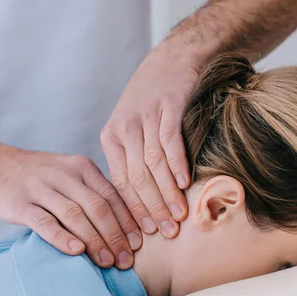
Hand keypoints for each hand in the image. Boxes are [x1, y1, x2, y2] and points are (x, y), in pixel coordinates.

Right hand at [0, 147, 140, 268]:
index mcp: (82, 167)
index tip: (141, 243)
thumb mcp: (72, 175)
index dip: (128, 220)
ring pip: (74, 215)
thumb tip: (129, 226)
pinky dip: (62, 238)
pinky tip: (76, 252)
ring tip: (108, 262)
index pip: (112, 195)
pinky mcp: (20, 204)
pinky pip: (44, 222)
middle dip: (115, 235)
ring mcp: (40, 188)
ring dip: (94, 241)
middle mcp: (64, 174)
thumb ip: (95, 194)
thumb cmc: (44, 179)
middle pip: (97, 207)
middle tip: (127, 260)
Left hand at [101, 46, 199, 237]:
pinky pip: (170, 141)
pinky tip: (185, 184)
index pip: (120, 183)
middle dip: (151, 208)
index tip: (145, 233)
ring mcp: (146, 117)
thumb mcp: (130, 128)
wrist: (170, 62)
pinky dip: (177, 164)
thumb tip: (139, 203)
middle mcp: (124, 128)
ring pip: (153, 164)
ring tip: (178, 216)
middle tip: (165, 233)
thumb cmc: (150, 103)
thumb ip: (131, 160)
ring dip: (167, 193)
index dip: (133, 211)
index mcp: (111, 138)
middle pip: (137, 178)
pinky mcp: (168, 107)